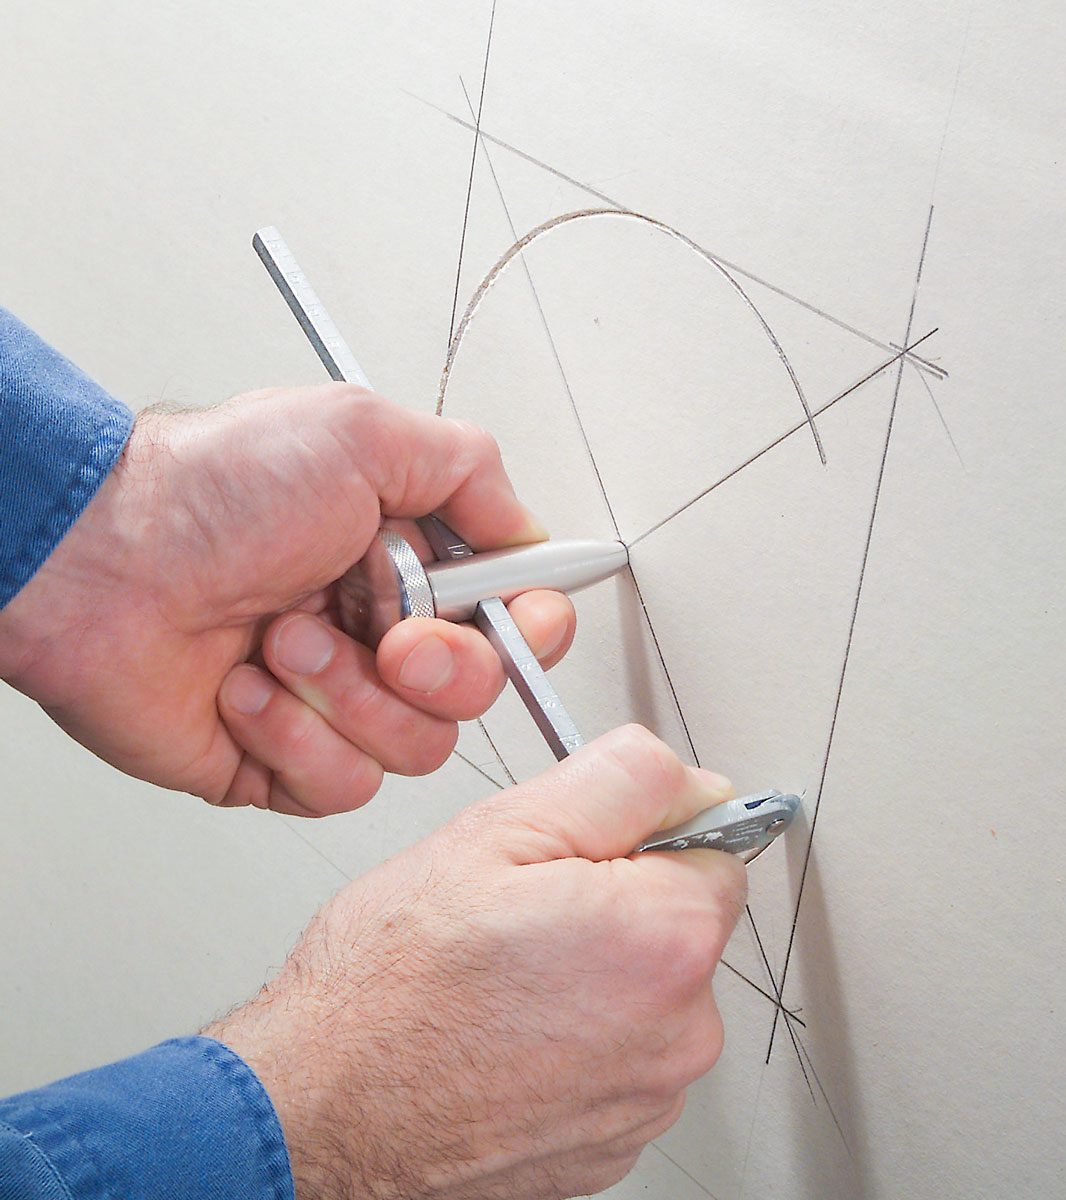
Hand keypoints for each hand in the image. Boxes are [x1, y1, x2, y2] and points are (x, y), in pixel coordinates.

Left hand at [0, 385, 574, 812]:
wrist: (94, 562)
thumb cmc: (208, 489)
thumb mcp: (358, 434)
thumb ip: (468, 468)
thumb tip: (525, 525)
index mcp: (409, 563)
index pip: (515, 617)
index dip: (528, 629)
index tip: (509, 617)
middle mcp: (379, 635)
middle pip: (478, 692)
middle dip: (438, 668)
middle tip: (382, 631)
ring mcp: (333, 701)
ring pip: (416, 748)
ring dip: (344, 693)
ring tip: (277, 638)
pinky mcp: (282, 761)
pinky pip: (343, 787)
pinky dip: (291, 739)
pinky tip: (241, 687)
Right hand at [207, 726, 746, 1199]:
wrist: (318, 1110)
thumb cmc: (389, 984)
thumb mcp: (497, 831)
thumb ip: (617, 783)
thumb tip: (688, 776)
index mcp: (664, 939)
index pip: (715, 842)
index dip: (641, 829)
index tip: (580, 847)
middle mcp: (679, 1031)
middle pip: (683, 920)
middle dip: (619, 898)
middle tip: (524, 908)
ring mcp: (647, 1098)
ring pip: (651, 991)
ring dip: (597, 972)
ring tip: (506, 975)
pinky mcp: (614, 1142)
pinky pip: (622, 1056)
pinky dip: (578, 1037)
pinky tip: (508, 1029)